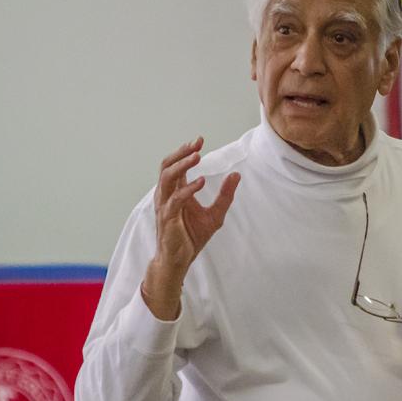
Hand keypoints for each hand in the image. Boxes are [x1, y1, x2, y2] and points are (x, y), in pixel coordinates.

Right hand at [142, 137, 239, 319]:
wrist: (179, 260)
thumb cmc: (192, 237)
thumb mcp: (215, 214)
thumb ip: (225, 195)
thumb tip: (237, 175)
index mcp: (175, 192)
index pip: (176, 166)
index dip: (186, 151)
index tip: (199, 140)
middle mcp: (166, 196)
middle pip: (167, 166)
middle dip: (181, 153)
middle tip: (197, 143)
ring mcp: (165, 206)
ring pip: (167, 178)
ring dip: (182, 165)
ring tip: (197, 156)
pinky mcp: (167, 218)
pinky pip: (175, 199)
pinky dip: (188, 189)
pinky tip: (202, 181)